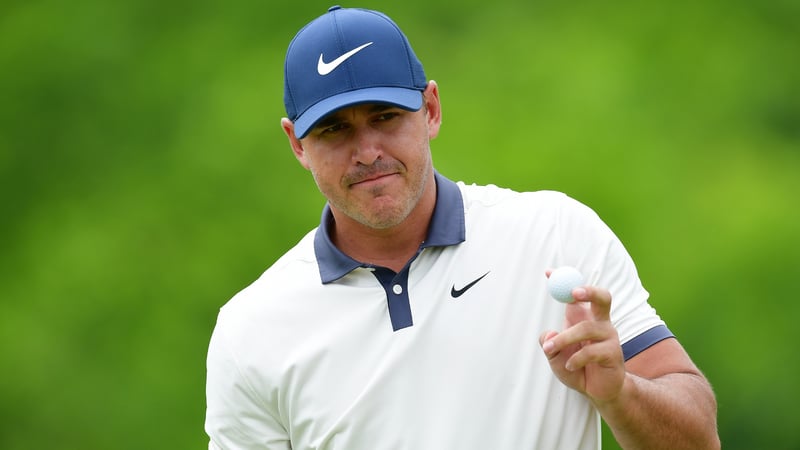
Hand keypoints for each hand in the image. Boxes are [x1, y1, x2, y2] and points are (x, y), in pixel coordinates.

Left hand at [539, 275, 625, 404]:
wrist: (598, 391)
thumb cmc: (576, 368)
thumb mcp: (554, 355)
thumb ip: (549, 343)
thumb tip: (550, 334)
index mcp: (585, 318)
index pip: (577, 293)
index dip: (565, 281)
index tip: (548, 272)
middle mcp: (600, 323)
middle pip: (602, 297)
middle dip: (589, 291)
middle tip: (574, 292)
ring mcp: (609, 337)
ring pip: (586, 328)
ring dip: (564, 338)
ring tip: (551, 349)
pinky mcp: (614, 353)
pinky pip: (591, 351)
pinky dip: (576, 359)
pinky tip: (571, 366)